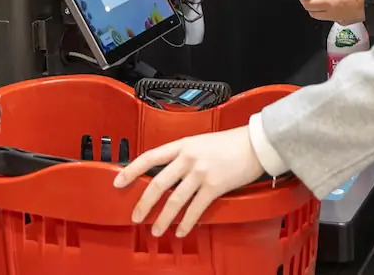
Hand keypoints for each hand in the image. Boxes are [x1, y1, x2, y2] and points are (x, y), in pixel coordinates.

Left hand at [114, 127, 263, 237]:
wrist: (256, 144)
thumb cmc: (231, 143)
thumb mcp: (201, 142)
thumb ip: (184, 155)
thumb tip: (168, 174)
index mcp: (183, 145)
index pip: (149, 156)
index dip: (131, 170)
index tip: (118, 182)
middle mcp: (189, 158)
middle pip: (158, 183)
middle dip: (144, 203)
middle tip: (136, 217)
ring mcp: (201, 172)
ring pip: (174, 200)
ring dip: (163, 219)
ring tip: (156, 230)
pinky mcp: (214, 186)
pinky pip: (195, 209)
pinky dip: (186, 222)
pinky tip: (181, 230)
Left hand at [300, 0, 366, 24]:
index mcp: (330, 4)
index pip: (308, 4)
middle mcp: (332, 15)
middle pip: (313, 13)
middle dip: (310, 4)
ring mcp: (340, 20)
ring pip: (322, 16)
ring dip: (320, 8)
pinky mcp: (347, 22)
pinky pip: (334, 18)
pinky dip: (331, 12)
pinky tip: (338, 2)